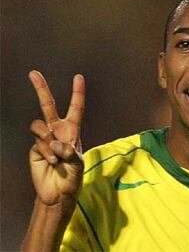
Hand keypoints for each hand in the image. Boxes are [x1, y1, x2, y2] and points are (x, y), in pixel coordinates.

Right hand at [28, 70, 84, 205]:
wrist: (59, 193)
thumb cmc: (73, 177)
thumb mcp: (78, 164)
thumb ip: (70, 152)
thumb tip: (55, 142)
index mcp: (73, 130)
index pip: (76, 108)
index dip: (77, 92)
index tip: (78, 77)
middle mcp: (57, 131)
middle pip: (48, 106)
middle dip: (41, 89)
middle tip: (33, 72)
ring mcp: (45, 139)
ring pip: (39, 126)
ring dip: (47, 139)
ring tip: (57, 156)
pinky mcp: (35, 149)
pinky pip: (38, 143)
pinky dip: (46, 152)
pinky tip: (53, 162)